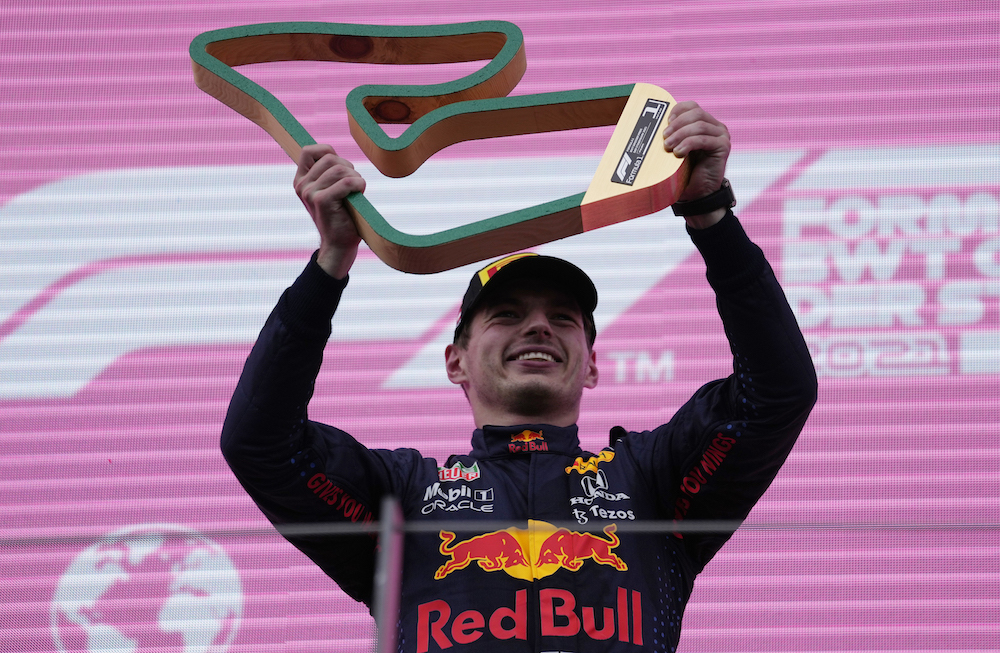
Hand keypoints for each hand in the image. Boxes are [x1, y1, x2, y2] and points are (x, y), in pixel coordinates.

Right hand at [294, 144, 366, 277]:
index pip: (309, 151)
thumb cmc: (340, 215)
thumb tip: (333, 154)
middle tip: (353, 185)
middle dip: (348, 168)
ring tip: (356, 191)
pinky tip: (360, 193)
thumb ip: (327, 173)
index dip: (328, 152)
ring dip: (355, 178)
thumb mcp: (329, 190)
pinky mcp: (322, 201)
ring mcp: (310, 193)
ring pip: (340, 169)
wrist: (339, 244)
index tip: (341, 167)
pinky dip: (358, 185)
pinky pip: (346, 182)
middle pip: (330, 158)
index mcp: (301, 180)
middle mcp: (302, 185)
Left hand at [662, 102, 731, 226]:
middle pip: (696, 113)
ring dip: (680, 134)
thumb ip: (672, 135)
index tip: (665, 122)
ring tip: (668, 147)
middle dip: (677, 124)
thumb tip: (652, 124)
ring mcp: (721, 136)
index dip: (677, 110)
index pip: (692, 106)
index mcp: (705, 124)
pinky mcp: (723, 147)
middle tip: (664, 137)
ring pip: (699, 125)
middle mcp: (716, 127)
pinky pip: (703, 139)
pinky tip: (678, 153)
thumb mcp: (675, 149)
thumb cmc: (683, 172)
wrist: (696, 195)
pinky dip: (688, 144)